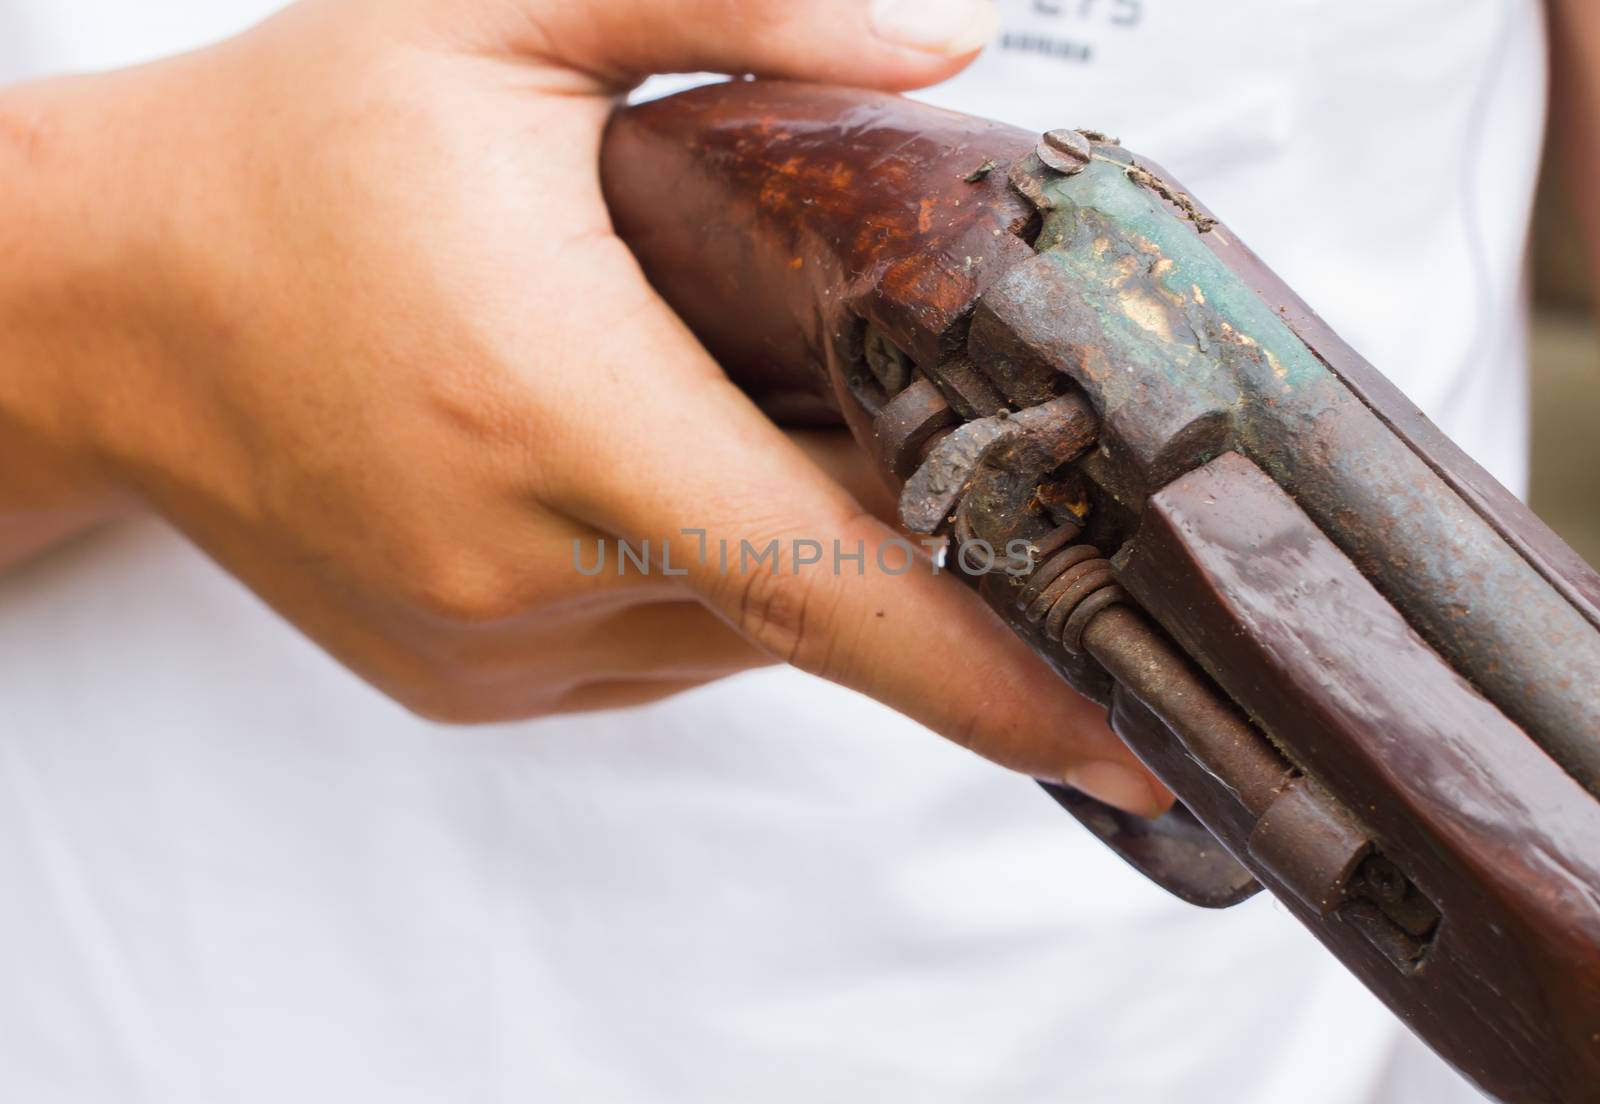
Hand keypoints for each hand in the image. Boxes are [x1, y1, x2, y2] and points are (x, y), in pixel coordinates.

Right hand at [0, 0, 1170, 815]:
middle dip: (906, 529)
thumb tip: (948, 39)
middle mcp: (524, 564)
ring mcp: (495, 645)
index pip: (832, 585)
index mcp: (553, 405)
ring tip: (729, 392)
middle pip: (809, 593)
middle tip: (949, 438)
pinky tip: (643, 450)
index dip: (1002, 680)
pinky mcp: (472, 681)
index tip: (1130, 743)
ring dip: (784, 528)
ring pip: (736, 620)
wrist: (91, 299)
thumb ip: (741, 8)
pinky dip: (698, 560)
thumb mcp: (501, 15)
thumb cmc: (282, 158)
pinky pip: (656, 640)